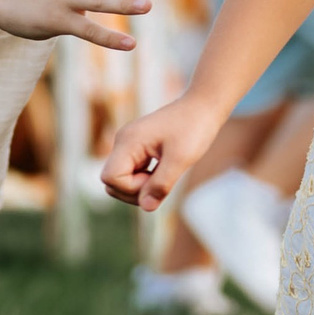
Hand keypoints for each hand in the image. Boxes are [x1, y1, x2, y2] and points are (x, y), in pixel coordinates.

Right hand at [101, 92, 229, 210]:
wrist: (203, 107)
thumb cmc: (194, 129)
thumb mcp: (180, 160)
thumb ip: (161, 184)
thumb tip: (146, 207)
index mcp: (127, 142)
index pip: (111, 178)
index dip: (132, 188)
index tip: (157, 178)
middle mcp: (122, 142)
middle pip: (112, 182)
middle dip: (135, 191)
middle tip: (162, 178)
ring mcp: (128, 145)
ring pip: (121, 180)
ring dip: (141, 186)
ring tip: (165, 173)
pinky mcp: (137, 148)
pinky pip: (132, 173)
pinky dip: (146, 179)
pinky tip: (164, 169)